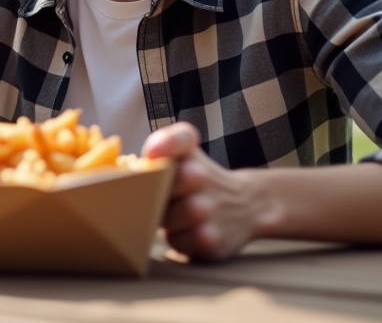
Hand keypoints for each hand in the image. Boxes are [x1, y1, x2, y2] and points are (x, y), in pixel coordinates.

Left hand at [143, 123, 278, 261]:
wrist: (248, 204)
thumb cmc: (201, 180)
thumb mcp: (186, 154)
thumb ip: (160, 148)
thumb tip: (133, 168)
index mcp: (189, 152)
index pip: (179, 139)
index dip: (164, 145)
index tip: (152, 154)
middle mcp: (200, 176)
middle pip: (155, 189)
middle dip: (151, 196)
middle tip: (161, 195)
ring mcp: (205, 209)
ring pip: (163, 219)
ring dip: (165, 221)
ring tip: (179, 214)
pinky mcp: (209, 239)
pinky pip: (175, 242)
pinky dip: (178, 238)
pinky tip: (190, 229)